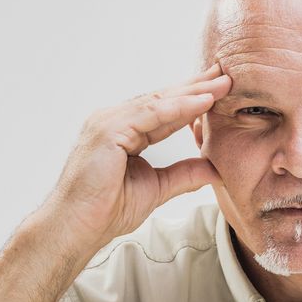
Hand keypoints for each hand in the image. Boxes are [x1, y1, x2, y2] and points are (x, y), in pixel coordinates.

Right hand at [41, 63, 231, 251]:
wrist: (76, 228)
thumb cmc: (104, 211)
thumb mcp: (156, 188)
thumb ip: (183, 175)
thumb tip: (214, 170)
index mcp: (122, 132)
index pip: (163, 111)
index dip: (192, 101)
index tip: (220, 91)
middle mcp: (114, 120)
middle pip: (162, 99)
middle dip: (196, 87)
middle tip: (225, 73)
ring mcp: (108, 122)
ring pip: (158, 101)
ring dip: (192, 92)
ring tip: (221, 84)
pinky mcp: (107, 129)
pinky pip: (150, 113)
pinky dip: (178, 107)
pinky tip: (202, 101)